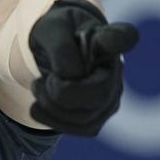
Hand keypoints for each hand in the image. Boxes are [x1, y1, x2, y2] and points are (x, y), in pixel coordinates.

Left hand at [28, 0, 139, 135]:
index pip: (120, 37)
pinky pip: (78, 128)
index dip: (118, 39)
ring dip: (50, 105)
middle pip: (98, 94)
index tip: (110, 38)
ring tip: (40, 86)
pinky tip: (38, 106)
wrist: (50, 52)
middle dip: (60, 92)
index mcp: (106, 38)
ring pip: (85, 117)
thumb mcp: (50, 30)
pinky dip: (51, 119)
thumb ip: (61, 47)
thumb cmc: (54, 37)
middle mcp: (117, 68)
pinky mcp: (99, 115)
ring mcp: (112, 95)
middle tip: (44, 79)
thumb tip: (73, 75)